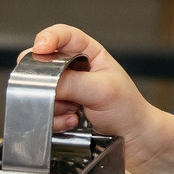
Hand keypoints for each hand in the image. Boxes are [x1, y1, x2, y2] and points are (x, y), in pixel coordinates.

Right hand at [26, 25, 173, 173]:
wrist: (133, 138)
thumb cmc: (127, 109)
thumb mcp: (102, 90)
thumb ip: (72, 83)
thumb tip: (43, 82)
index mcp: (88, 52)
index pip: (62, 35)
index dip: (48, 38)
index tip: (40, 49)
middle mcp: (73, 67)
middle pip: (43, 63)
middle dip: (48, 82)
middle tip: (63, 93)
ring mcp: (65, 88)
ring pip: (40, 90)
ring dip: (54, 104)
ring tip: (75, 110)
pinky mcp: (60, 107)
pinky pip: (43, 110)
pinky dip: (55, 118)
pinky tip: (72, 121)